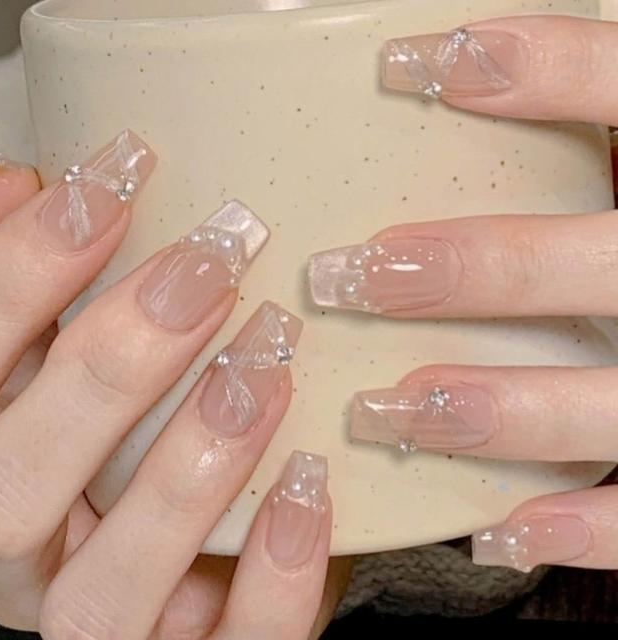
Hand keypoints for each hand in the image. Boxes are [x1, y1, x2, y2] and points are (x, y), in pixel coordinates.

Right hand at [0, 132, 338, 637]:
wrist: (212, 579)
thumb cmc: (142, 454)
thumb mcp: (81, 372)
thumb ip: (46, 298)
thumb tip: (16, 183)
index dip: (9, 275)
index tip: (105, 183)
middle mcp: (26, 566)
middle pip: (5, 493)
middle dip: (106, 367)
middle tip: (204, 267)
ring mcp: (109, 630)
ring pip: (105, 589)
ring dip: (185, 467)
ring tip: (264, 360)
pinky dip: (273, 575)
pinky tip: (309, 483)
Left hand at [308, 15, 617, 572]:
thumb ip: (615, 113)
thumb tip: (493, 60)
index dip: (524, 66)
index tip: (403, 68)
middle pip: (570, 267)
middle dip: (452, 272)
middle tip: (341, 276)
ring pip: (592, 401)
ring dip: (479, 410)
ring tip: (378, 410)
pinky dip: (580, 531)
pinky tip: (496, 532)